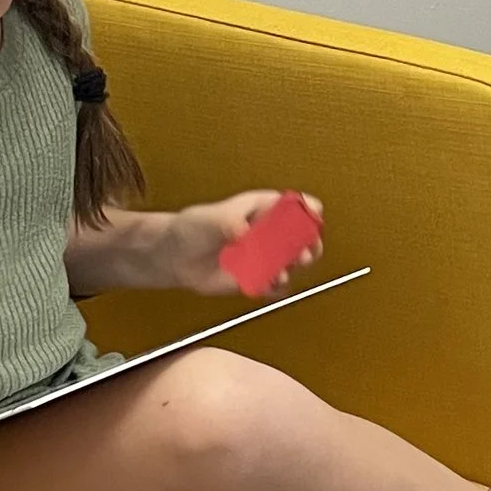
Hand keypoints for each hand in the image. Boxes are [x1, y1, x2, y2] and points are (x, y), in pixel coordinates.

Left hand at [168, 190, 325, 299]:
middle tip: (305, 252)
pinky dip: (277, 286)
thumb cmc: (191, 229)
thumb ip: (228, 223)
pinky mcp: (255, 276)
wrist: (174, 258)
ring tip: (282, 273)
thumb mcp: (209, 219)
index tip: (315, 215)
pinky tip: (271, 287)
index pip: (291, 204)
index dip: (306, 208)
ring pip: (291, 260)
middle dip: (307, 242)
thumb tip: (243, 232)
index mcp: (260, 208)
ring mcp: (262, 255)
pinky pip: (274, 283)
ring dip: (294, 267)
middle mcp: (266, 231)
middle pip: (300, 234)